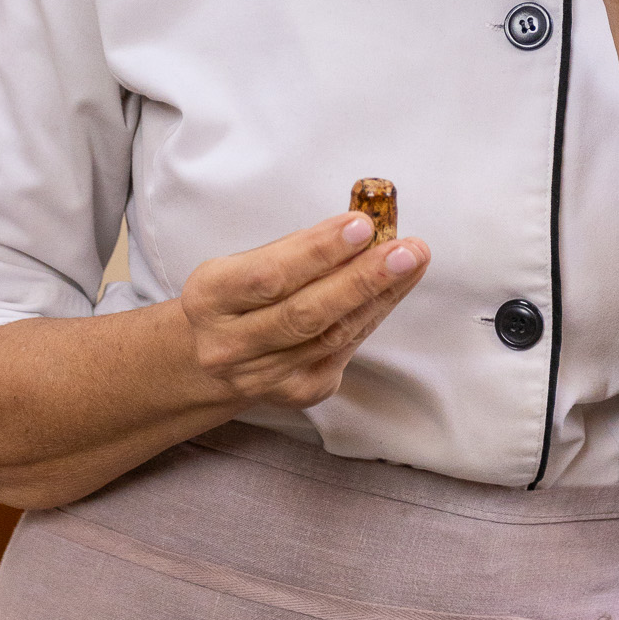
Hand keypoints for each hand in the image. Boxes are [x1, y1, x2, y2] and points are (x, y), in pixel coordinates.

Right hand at [181, 212, 429, 411]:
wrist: (207, 363)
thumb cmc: (235, 300)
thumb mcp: (241, 264)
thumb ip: (295, 248)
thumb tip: (360, 226)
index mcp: (209, 298)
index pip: (270, 275)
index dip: (318, 251)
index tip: (361, 225)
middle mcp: (229, 345)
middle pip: (305, 314)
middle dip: (362, 279)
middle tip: (405, 251)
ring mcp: (262, 376)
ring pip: (331, 336)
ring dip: (378, 296)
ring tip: (411, 262)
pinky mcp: (295, 393)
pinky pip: (341, 352)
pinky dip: (370, 317)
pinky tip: (391, 291)